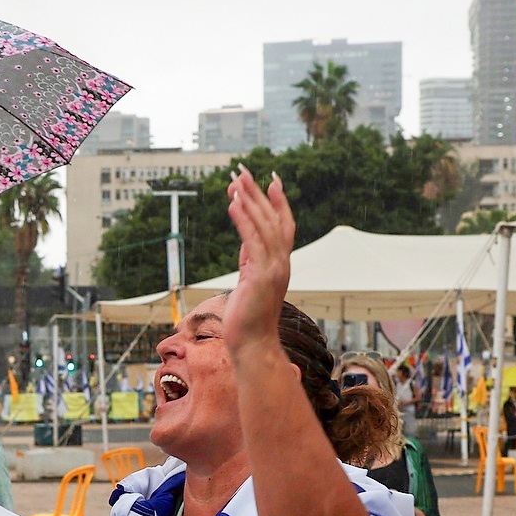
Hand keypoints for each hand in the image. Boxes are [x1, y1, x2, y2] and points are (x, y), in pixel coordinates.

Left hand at [224, 166, 295, 360]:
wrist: (253, 344)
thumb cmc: (248, 319)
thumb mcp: (249, 282)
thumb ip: (250, 261)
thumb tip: (246, 243)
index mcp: (280, 264)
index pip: (283, 226)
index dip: (279, 202)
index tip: (272, 179)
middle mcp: (281, 262)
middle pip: (272, 219)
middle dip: (257, 193)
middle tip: (243, 170)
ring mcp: (273, 268)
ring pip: (263, 225)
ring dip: (249, 200)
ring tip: (236, 180)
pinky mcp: (260, 275)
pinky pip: (252, 241)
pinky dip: (243, 220)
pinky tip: (233, 204)